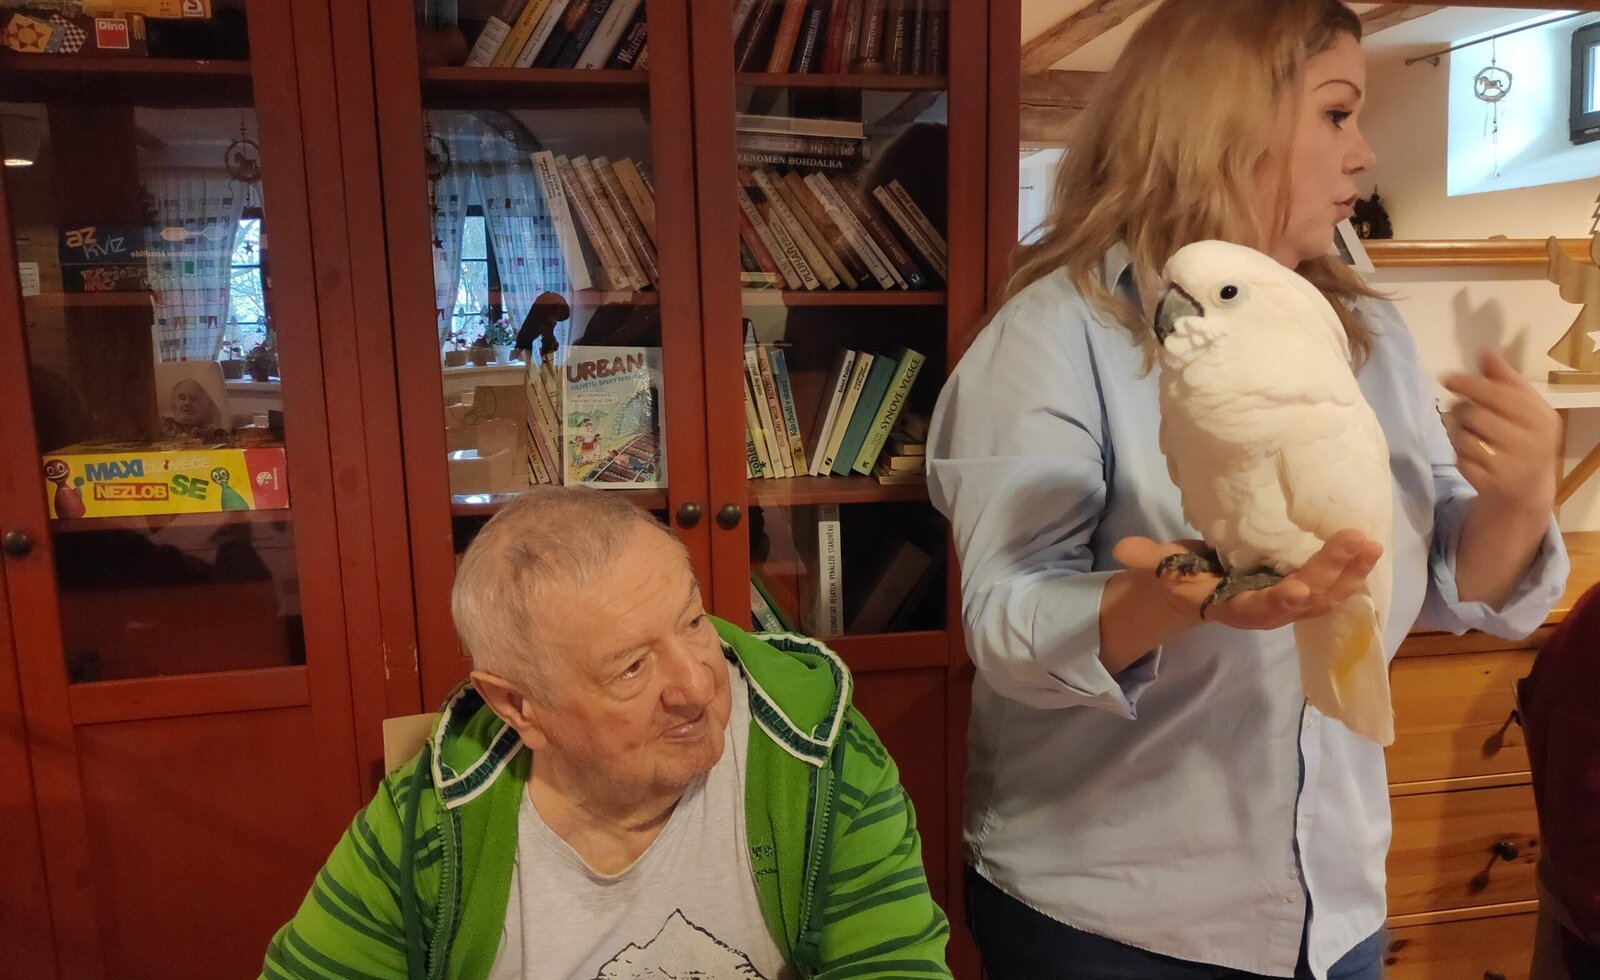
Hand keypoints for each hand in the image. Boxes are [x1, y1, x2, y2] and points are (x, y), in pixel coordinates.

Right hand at [1113, 529, 1382, 629]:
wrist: (1204, 593)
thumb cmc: (1187, 579)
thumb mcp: (1163, 571)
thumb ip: (1149, 561)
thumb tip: (1122, 549)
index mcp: (1237, 608)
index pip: (1262, 608)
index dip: (1281, 601)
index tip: (1299, 588)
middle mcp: (1271, 611)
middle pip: (1307, 598)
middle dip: (1331, 572)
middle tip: (1355, 542)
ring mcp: (1292, 604)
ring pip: (1329, 595)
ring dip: (1352, 572)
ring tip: (1371, 543)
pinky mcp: (1306, 594)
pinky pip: (1335, 589)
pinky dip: (1354, 573)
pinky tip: (1370, 551)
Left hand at [1441, 350, 1559, 517]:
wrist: (1528, 488)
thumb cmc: (1524, 437)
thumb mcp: (1524, 407)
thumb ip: (1505, 380)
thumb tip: (1487, 351)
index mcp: (1541, 417)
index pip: (1497, 394)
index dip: (1468, 384)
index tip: (1446, 377)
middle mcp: (1531, 442)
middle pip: (1474, 414)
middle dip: (1462, 411)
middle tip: (1465, 413)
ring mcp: (1511, 466)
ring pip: (1462, 436)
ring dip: (1458, 433)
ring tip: (1473, 435)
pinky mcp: (1491, 484)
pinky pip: (1459, 459)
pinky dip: (1459, 454)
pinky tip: (1474, 456)